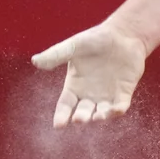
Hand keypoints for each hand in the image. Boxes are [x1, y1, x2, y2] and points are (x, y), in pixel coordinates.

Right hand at [30, 21, 148, 126]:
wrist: (123, 33)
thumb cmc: (96, 39)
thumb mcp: (74, 46)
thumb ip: (56, 54)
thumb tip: (35, 61)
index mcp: (75, 85)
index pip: (65, 105)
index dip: (61, 115)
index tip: (58, 125)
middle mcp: (89, 94)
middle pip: (83, 112)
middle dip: (81, 117)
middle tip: (78, 119)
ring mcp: (107, 95)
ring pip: (102, 113)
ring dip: (100, 117)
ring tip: (97, 117)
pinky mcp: (124, 93)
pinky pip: (120, 107)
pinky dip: (118, 110)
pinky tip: (115, 110)